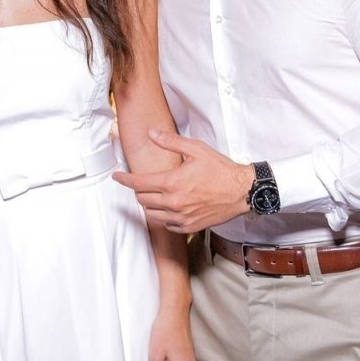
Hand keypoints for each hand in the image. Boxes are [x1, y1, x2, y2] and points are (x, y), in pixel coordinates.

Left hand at [112, 129, 253, 233]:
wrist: (242, 191)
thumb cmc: (221, 169)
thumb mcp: (196, 149)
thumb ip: (171, 142)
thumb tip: (152, 134)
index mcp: (173, 182)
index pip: (138, 183)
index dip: (124, 179)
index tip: (117, 176)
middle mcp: (174, 202)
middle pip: (142, 199)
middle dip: (138, 190)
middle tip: (144, 183)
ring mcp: (181, 217)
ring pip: (152, 214)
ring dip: (150, 204)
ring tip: (157, 195)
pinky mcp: (189, 227)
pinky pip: (166, 225)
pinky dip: (164, 216)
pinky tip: (170, 207)